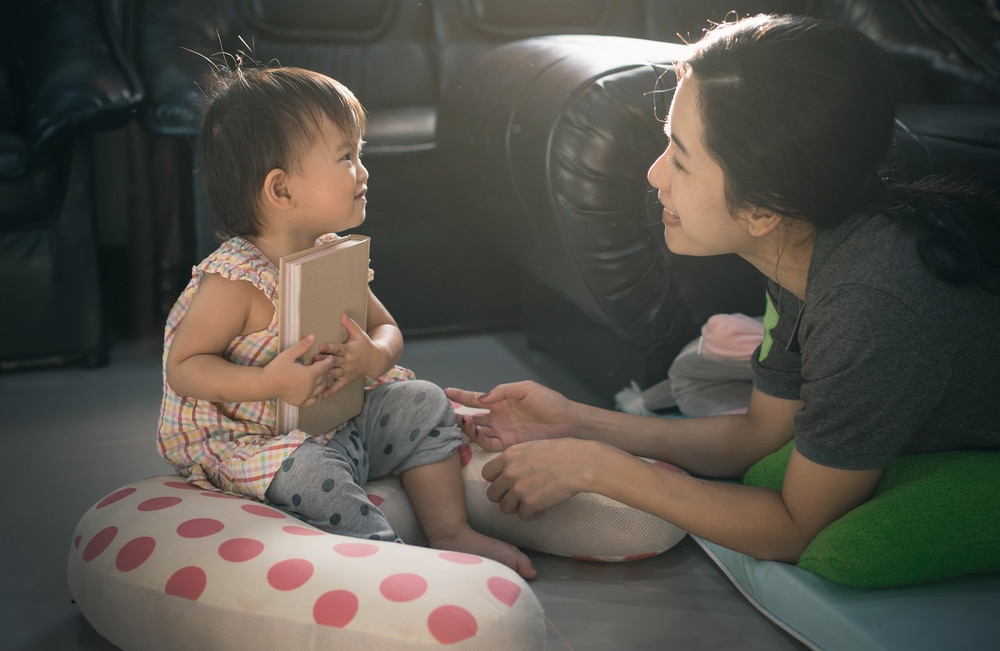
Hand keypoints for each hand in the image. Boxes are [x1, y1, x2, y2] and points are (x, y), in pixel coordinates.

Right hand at [263, 335, 335, 405]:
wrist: (265, 384)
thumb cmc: (276, 368)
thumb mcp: (289, 354)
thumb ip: (302, 346)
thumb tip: (313, 336)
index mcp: (309, 374)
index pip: (326, 366)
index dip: (329, 361)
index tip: (329, 357)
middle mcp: (310, 387)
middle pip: (325, 377)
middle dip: (326, 369)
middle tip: (323, 364)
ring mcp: (306, 396)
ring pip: (321, 388)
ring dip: (323, 381)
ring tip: (319, 374)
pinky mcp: (301, 402)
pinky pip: (314, 399)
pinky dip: (316, 393)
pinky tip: (312, 388)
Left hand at [316, 313, 388, 394]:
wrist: (376, 360)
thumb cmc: (365, 345)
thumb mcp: (360, 334)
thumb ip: (350, 325)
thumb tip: (342, 314)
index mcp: (349, 349)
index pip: (338, 348)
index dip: (329, 347)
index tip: (321, 346)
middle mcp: (348, 361)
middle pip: (333, 361)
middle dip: (323, 361)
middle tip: (312, 361)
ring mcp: (347, 371)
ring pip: (334, 373)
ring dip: (324, 375)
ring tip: (312, 377)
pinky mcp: (347, 379)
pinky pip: (339, 386)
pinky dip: (331, 390)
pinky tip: (322, 394)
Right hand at [445, 381, 573, 451]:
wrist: (567, 423)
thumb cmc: (550, 402)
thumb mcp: (526, 389)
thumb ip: (502, 391)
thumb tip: (481, 399)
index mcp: (501, 401)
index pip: (476, 398)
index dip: (461, 395)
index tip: (446, 392)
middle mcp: (499, 417)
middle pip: (473, 417)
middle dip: (459, 416)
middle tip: (447, 415)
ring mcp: (502, 431)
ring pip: (477, 431)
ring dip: (466, 428)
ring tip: (462, 422)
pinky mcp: (509, 445)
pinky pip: (488, 444)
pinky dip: (478, 440)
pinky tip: (474, 434)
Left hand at [482, 438, 600, 519]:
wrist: (579, 463)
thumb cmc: (562, 451)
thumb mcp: (532, 447)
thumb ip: (517, 459)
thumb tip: (510, 468)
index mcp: (508, 456)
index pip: (486, 473)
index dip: (495, 479)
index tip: (505, 482)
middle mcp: (509, 473)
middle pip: (492, 494)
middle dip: (503, 497)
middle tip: (517, 496)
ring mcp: (518, 490)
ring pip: (505, 508)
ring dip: (517, 507)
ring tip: (531, 502)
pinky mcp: (530, 504)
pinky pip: (523, 516)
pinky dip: (532, 514)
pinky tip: (542, 507)